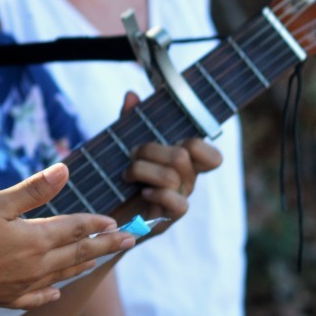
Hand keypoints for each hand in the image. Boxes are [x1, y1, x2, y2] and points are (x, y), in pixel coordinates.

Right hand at [0, 164, 131, 310]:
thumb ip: (33, 191)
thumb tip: (64, 171)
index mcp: (35, 238)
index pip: (75, 228)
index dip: (96, 223)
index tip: (116, 220)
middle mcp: (36, 265)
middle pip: (78, 252)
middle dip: (105, 245)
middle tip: (130, 240)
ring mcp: (22, 286)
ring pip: (62, 274)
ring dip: (83, 265)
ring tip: (98, 260)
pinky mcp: (5, 298)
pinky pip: (37, 298)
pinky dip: (51, 294)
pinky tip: (56, 292)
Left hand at [118, 92, 221, 226]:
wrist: (103, 218)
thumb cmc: (117, 181)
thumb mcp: (123, 148)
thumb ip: (130, 123)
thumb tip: (132, 96)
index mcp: (183, 166)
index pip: (212, 157)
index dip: (198, 145)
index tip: (169, 142)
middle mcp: (186, 183)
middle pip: (183, 155)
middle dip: (150, 149)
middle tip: (130, 155)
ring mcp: (178, 202)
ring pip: (173, 175)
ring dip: (142, 169)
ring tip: (126, 174)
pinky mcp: (167, 219)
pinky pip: (177, 203)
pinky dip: (157, 192)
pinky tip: (141, 191)